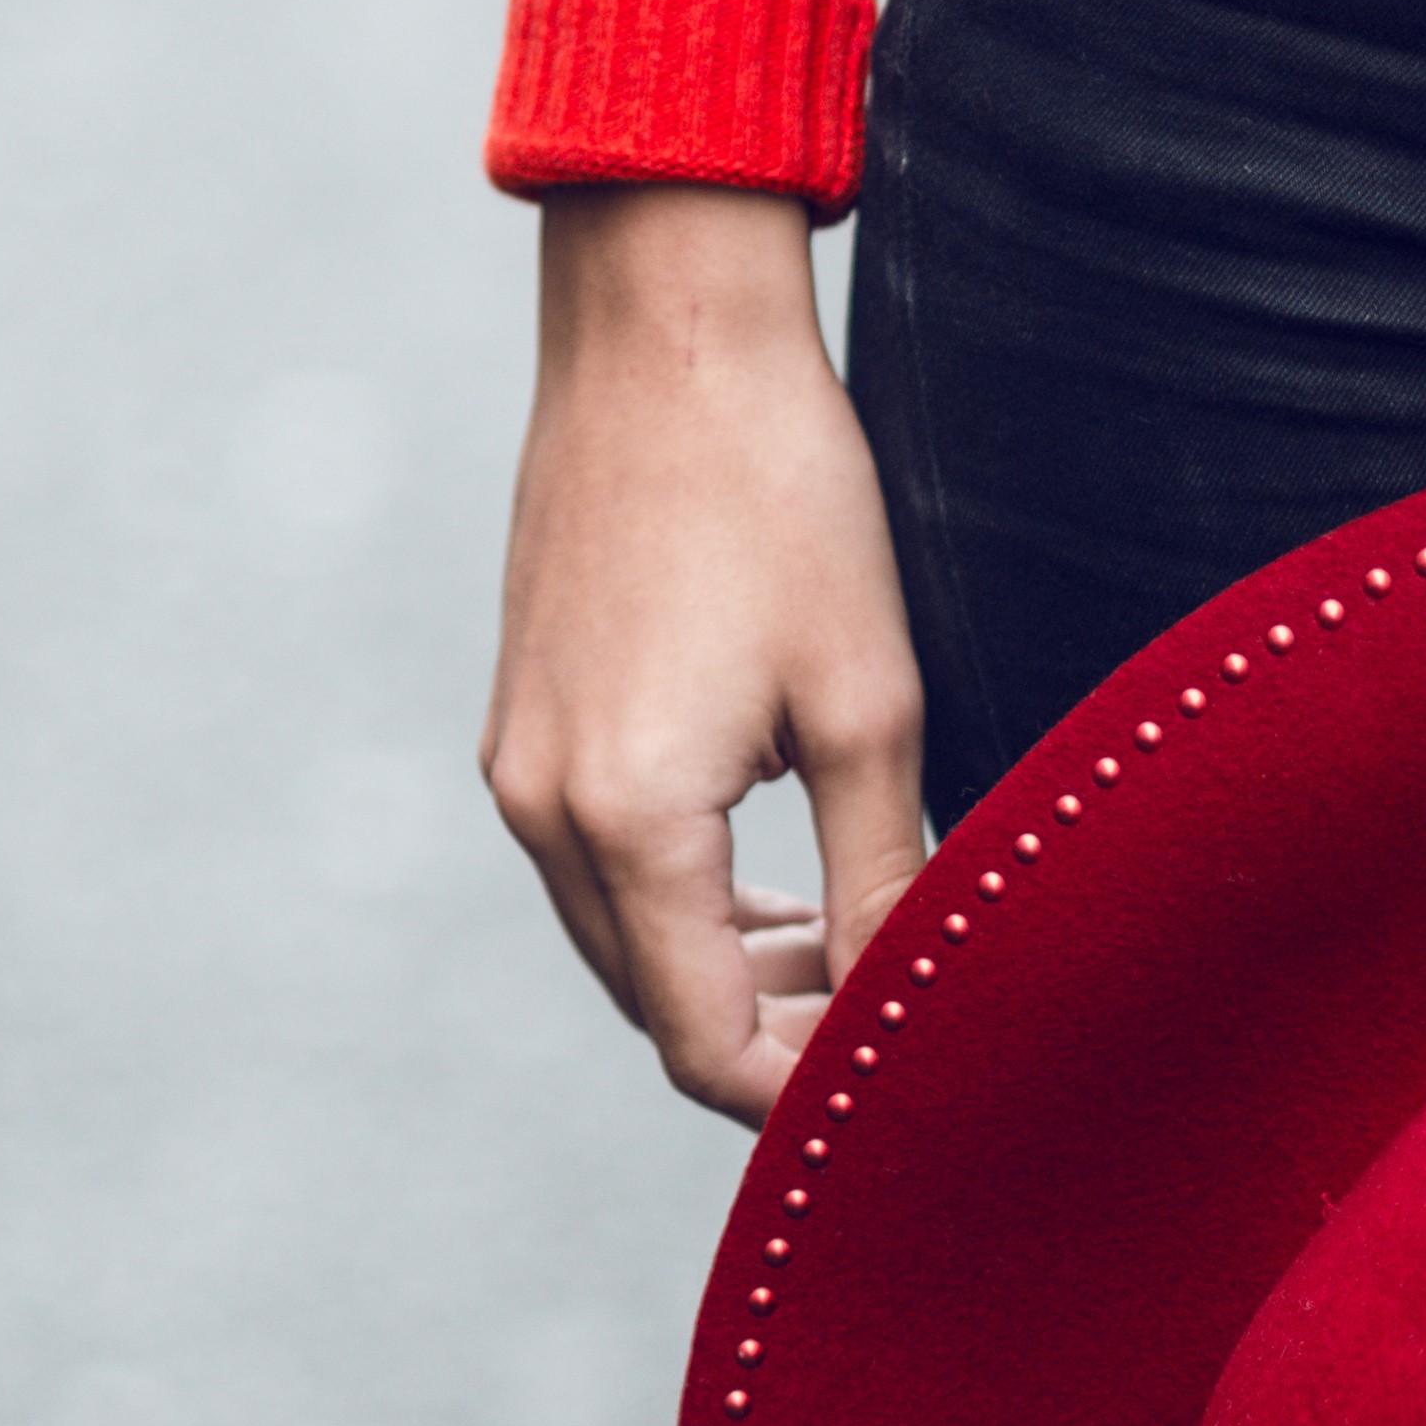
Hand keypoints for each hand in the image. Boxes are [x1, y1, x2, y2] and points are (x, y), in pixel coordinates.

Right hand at [481, 185, 930, 1120]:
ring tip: (847, 946)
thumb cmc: (784, 497)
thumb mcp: (867, 702)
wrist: (665, 333)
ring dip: (728, 969)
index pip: (703, 1041)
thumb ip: (881, 875)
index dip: (802, 1091)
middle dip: (773, 1034)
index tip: (897, 1081)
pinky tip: (776, 879)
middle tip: (895, 1015)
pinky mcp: (524, 721)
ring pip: (623, 941)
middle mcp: (546, 810)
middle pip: (655, 1005)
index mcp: (629, 820)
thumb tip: (906, 998)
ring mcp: (520, 765)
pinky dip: (684, 902)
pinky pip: (597, 866)